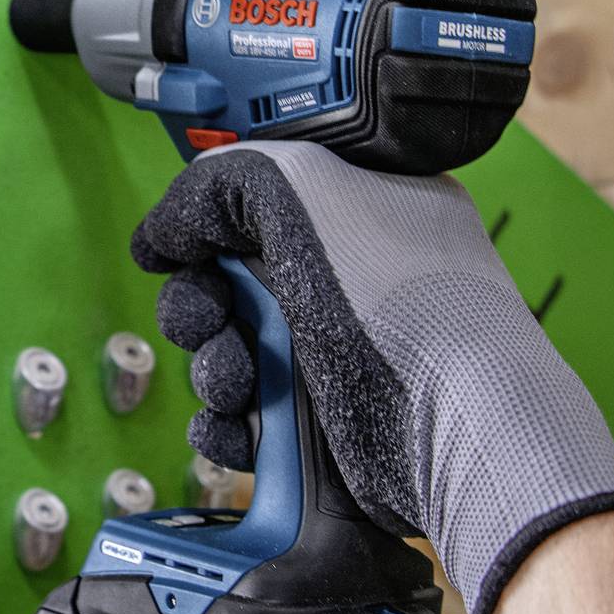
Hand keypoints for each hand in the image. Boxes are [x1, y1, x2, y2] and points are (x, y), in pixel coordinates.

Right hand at [132, 143, 613, 613]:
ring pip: (231, 353)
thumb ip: (212, 186)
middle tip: (208, 321)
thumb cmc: (396, 299)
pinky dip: (231, 427)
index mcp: (359, 208)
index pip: (255, 204)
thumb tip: (160, 232)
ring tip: (239, 385)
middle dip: (200, 307)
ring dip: (214, 370)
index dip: (208, 228)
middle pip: (229, 283)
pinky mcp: (327, 425)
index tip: (184, 251)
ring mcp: (340, 353)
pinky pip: (248, 419)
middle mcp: (350, 278)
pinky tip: (242, 428)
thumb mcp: (296, 190)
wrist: (452, 424)